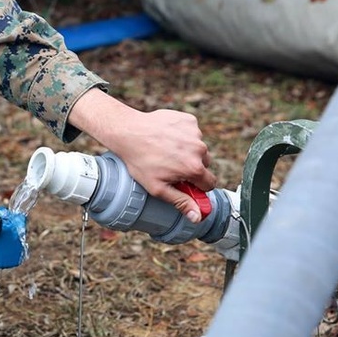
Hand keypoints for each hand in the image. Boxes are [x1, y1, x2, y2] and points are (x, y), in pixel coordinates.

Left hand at [69, 88, 216, 220]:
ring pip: (198, 147)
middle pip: (204, 164)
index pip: (210, 183)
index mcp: (194, 168)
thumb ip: (181, 202)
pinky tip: (166, 136)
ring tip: (165, 150)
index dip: (197, 186)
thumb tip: (198, 217)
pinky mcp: (188, 119)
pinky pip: (192, 132)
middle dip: (191, 167)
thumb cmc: (139, 161)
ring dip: (187, 150)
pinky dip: (182, 134)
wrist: (127, 131)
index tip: (185, 184)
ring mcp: (195, 132)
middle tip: (171, 166)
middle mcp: (199, 149)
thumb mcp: (158, 188)